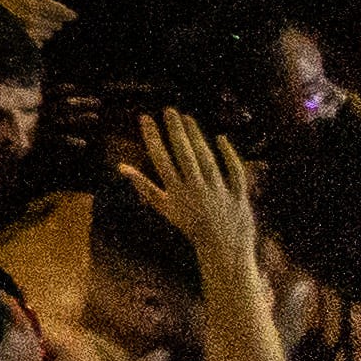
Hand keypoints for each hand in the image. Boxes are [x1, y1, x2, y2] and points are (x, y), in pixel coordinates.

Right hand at [111, 108, 263, 278]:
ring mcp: (218, 192)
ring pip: (207, 160)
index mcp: (176, 193)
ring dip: (197, 137)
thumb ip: (144, 186)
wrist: (223, 249)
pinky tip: (220, 138)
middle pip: (184, 155)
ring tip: (187, 118)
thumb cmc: (190, 226)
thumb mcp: (164, 208)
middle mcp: (196, 190)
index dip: (152, 137)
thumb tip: (121, 166)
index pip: (161, 159)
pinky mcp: (238, 196)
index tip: (145, 118)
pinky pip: (235, 172)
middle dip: (176, 131)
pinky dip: (229, 156)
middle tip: (169, 110)